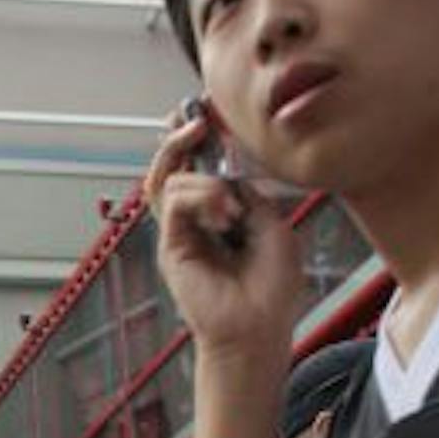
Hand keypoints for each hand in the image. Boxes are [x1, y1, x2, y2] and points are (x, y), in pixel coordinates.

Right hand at [144, 109, 301, 370]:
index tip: (207, 109)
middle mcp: (194, 219)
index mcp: (219, 211)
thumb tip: (230, 171)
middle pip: (170, 166)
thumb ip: (249, 196)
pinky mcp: (171, 247)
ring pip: (165, 181)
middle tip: (196, 120)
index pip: (197, 164)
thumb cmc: (270, 288)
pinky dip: (200, 198)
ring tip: (227, 195)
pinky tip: (225, 214)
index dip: (197, 136)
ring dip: (199, 177)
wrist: (259, 328)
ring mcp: (179, 233)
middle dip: (179, 137)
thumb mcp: (273, 227)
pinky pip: (173, 204)